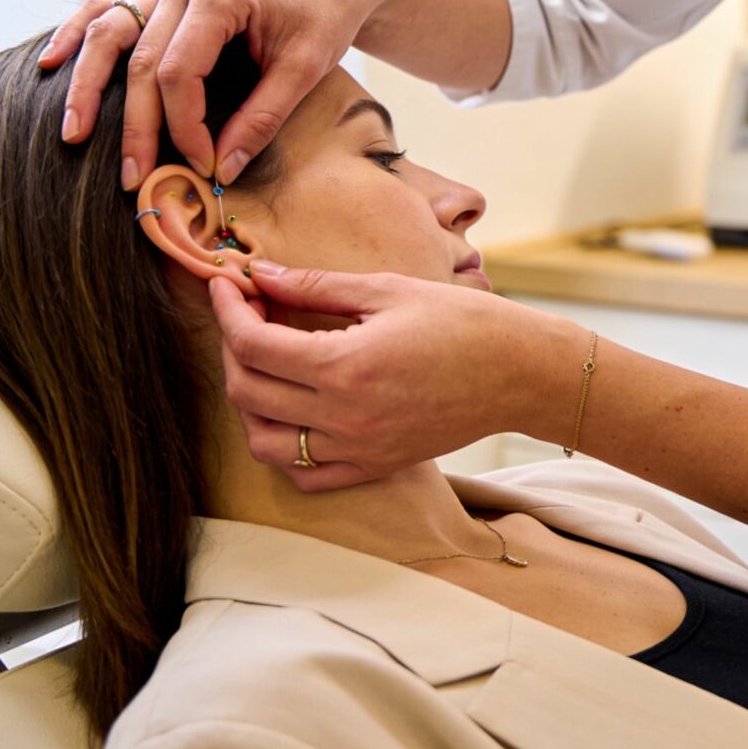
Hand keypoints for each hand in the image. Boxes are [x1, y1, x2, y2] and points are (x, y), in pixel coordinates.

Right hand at [37, 0, 401, 185]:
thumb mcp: (305, 68)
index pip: (178, 72)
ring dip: (87, 84)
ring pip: (111, 32)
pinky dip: (78, 34)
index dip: (183, 126)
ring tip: (71, 132)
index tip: (201, 165)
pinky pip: (110, 9)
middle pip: (140, 61)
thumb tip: (220, 170)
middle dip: (135, 125)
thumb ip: (262, 118)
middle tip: (130, 178)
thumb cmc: (324, 15)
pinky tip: (49, 62)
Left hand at [206, 264, 587, 491]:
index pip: (252, 345)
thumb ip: (314, 285)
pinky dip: (284, 449)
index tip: (228, 284)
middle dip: (232, 346)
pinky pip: (305, 475)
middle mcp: (343, 416)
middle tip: (247, 313)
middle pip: (247, 391)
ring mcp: (357, 449)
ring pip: (265, 442)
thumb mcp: (386, 289)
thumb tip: (259, 273)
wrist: (519, 373)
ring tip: (263, 364)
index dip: (228, 310)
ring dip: (248, 402)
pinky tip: (292, 412)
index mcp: (345, 366)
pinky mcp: (373, 466)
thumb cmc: (462, 322)